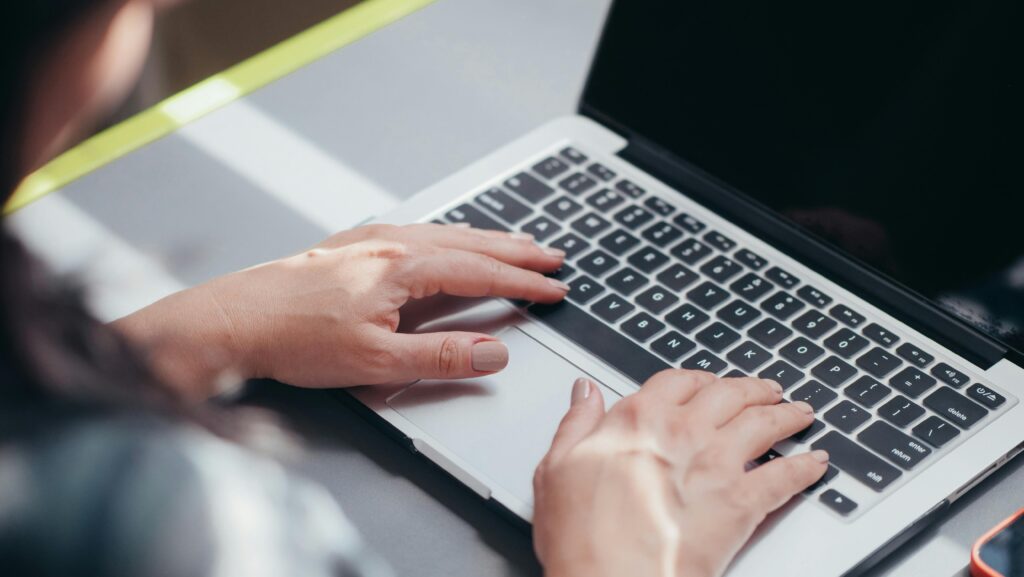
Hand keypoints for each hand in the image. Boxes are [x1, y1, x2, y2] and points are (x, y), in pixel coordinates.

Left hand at [113, 223, 567, 396]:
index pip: (481, 272)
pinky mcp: (351, 244)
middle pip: (469, 244)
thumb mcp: (376, 362)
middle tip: (552, 256)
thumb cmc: (296, 339)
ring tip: (515, 242)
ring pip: (444, 233)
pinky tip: (449, 239)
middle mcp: (390, 243)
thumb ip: (441, 356)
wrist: (234, 320)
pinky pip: (417, 231)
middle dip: (516, 251)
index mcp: (403, 268)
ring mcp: (369, 239)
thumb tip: (493, 352)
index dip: (523, 282)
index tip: (554, 287)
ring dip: (485, 239)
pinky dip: (449, 235)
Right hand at [532, 370, 828, 576]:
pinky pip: (785, 475)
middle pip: (728, 394)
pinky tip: (816, 463)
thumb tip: (585, 393)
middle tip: (767, 389)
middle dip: (752, 388)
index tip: (708, 382)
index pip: (677, 381)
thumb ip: (576, 424)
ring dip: (786, 414)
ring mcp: (716, 463)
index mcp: (637, 419)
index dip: (698, 379)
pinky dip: (805, 467)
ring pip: (763, 423)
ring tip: (799, 412)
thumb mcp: (556, 468)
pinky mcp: (742, 502)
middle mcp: (682, 431)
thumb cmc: (581, 535)